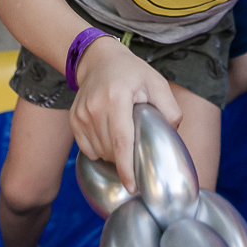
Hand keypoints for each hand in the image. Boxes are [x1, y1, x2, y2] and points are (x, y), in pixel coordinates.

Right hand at [69, 36, 182, 193]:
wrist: (99, 59)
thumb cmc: (132, 72)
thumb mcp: (157, 83)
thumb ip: (170, 110)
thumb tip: (172, 135)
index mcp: (116, 98)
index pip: (121, 141)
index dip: (126, 168)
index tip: (133, 187)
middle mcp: (94, 108)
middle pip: (111, 150)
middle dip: (126, 158)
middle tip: (138, 145)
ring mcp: (81, 115)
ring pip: (98, 152)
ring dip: (113, 154)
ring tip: (124, 136)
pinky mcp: (73, 120)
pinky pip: (87, 149)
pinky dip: (100, 149)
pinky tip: (110, 135)